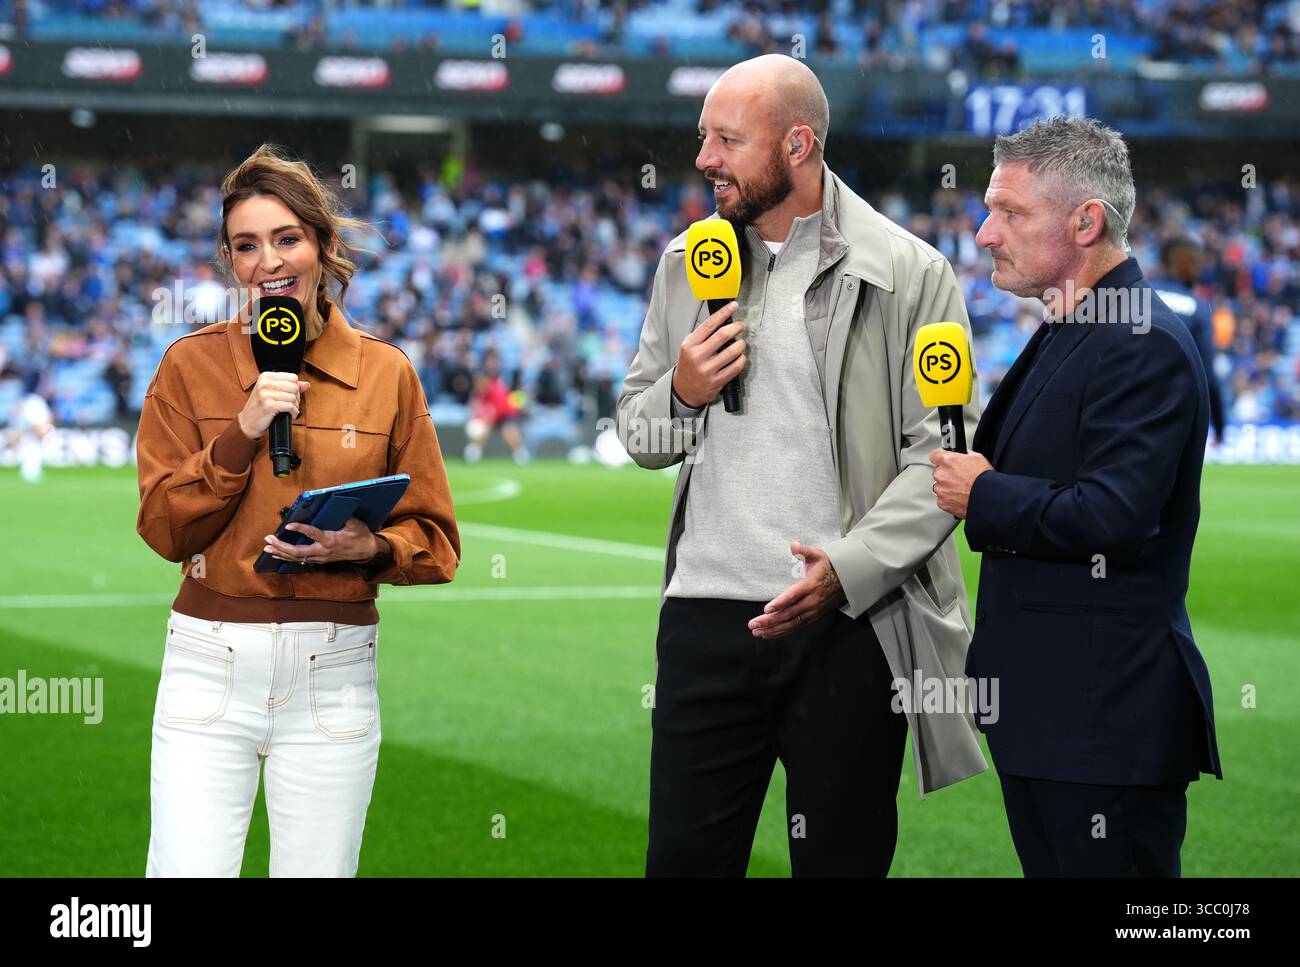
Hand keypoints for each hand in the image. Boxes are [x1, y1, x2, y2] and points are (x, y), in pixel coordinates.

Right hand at [239, 372, 309, 440]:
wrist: (247, 422)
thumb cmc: (260, 407)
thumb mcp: (272, 393)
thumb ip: (289, 387)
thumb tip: (306, 384)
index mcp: (266, 376)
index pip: (293, 377)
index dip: (296, 388)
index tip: (291, 396)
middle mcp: (265, 383)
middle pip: (294, 386)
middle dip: (297, 398)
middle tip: (292, 405)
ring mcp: (265, 394)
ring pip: (293, 397)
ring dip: (295, 406)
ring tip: (290, 410)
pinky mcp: (269, 405)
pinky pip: (290, 406)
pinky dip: (294, 412)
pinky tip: (291, 415)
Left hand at [263, 516, 378, 565]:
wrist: (366, 552)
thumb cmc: (360, 536)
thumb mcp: (355, 523)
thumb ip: (344, 515)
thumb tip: (334, 504)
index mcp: (331, 540)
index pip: (313, 534)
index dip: (300, 529)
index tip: (288, 525)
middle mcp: (323, 551)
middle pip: (297, 552)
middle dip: (281, 546)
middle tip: (269, 539)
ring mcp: (320, 558)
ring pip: (296, 558)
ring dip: (280, 552)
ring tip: (267, 548)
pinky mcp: (319, 560)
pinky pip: (299, 560)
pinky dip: (286, 557)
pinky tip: (277, 554)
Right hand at [672, 301, 745, 407]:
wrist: (684, 389)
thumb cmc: (689, 365)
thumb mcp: (689, 347)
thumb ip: (703, 335)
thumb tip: (723, 320)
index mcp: (690, 345)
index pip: (710, 324)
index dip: (724, 313)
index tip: (733, 306)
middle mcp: (698, 357)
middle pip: (723, 335)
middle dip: (737, 327)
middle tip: (742, 326)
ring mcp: (708, 370)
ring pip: (733, 351)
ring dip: (742, 344)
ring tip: (741, 342)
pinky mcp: (717, 381)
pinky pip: (736, 367)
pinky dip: (742, 359)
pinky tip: (741, 356)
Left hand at [748, 541, 846, 638]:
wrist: (847, 580)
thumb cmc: (828, 566)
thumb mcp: (818, 555)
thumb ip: (804, 551)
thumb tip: (793, 545)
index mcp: (811, 585)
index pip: (793, 596)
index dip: (780, 603)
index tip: (766, 610)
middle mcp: (812, 601)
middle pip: (789, 614)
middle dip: (770, 621)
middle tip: (752, 624)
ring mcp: (813, 611)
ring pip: (791, 624)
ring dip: (773, 629)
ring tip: (756, 632)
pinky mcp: (813, 617)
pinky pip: (796, 627)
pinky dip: (782, 632)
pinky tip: (769, 634)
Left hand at [929, 448, 993, 518]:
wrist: (988, 498)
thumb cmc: (984, 479)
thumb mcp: (976, 457)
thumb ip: (963, 455)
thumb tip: (960, 453)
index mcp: (947, 461)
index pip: (934, 455)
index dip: (940, 458)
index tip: (943, 460)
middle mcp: (941, 474)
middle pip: (938, 472)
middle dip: (946, 474)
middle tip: (959, 477)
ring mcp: (940, 489)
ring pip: (939, 486)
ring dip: (947, 487)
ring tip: (961, 489)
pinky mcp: (942, 502)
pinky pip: (942, 499)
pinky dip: (949, 499)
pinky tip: (960, 497)